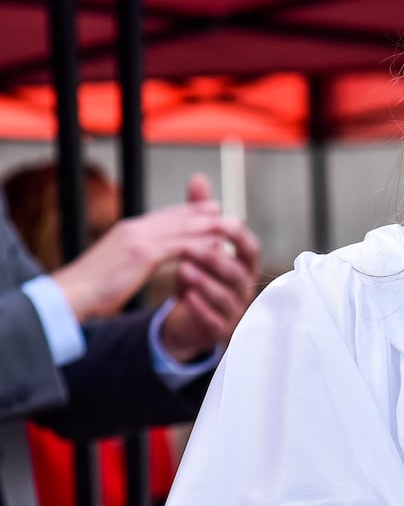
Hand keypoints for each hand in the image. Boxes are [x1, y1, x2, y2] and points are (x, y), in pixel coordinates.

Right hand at [50, 190, 227, 321]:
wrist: (70, 295)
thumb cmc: (88, 289)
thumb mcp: (113, 267)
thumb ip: (129, 258)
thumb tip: (137, 261)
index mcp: (127, 231)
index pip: (163, 216)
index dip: (186, 212)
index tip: (206, 210)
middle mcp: (134, 229)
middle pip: (176, 216)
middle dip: (202, 213)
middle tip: (225, 211)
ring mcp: (138, 239)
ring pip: (182, 228)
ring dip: (209, 226)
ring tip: (231, 226)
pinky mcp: (142, 254)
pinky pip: (180, 246)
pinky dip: (200, 245)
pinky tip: (217, 247)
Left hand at [158, 175, 260, 362]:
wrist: (187, 317)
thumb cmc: (198, 276)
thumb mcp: (197, 243)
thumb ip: (199, 213)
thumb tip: (197, 178)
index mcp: (243, 265)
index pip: (251, 249)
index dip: (239, 237)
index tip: (222, 223)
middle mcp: (244, 288)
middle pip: (238, 273)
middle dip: (218, 260)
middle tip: (194, 248)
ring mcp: (234, 310)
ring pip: (227, 296)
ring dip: (206, 282)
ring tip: (183, 269)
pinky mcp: (219, 330)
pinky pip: (214, 320)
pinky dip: (200, 307)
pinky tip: (184, 295)